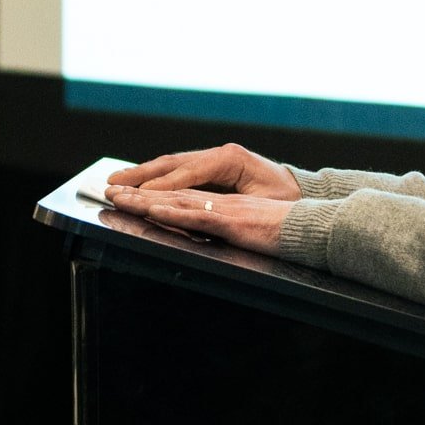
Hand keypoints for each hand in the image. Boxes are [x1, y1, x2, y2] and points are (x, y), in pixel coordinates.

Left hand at [104, 182, 290, 256]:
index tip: (130, 193)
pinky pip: (196, 216)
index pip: (185, 196)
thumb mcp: (259, 230)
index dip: (156, 194)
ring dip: (144, 200)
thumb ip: (238, 230)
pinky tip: (151, 211)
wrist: (315, 229)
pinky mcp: (231, 222)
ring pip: (177, 201)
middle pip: (174, 194)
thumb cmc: (293, 233)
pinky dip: (171, 212)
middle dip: (139, 192)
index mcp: (228, 204)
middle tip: (110, 191)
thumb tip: (225, 234)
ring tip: (117, 198)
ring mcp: (225, 210)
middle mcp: (222, 201)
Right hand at [108, 142, 300, 201]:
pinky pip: (178, 170)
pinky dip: (156, 176)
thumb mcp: (264, 203)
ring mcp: (214, 158)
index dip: (163, 185)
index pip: (188, 172)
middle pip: (172, 163)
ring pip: (171, 164)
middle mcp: (219, 154)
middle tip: (113, 184)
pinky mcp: (212, 166)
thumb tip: (202, 210)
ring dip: (142, 173)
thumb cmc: (286, 200)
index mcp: (230, 159)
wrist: (300, 192)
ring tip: (117, 180)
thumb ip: (233, 207)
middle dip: (140, 175)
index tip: (140, 195)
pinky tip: (139, 182)